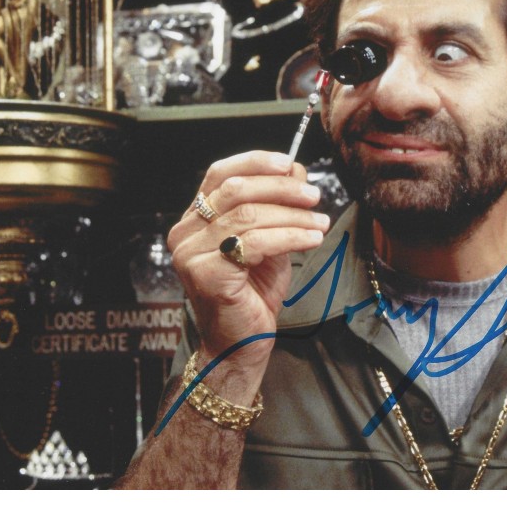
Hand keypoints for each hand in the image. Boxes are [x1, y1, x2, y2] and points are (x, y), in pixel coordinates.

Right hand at [167, 150, 329, 375]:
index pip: (219, 173)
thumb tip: (296, 170)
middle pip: (235, 190)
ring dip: (292, 216)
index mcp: (195, 218)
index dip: (255, 162)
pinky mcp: (206, 274)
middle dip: (281, 188)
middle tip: (314, 196)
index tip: (289, 162)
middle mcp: (186, 232)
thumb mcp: (268, 239)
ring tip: (320, 222)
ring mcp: (191, 253)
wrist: (242, 343)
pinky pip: (255, 243)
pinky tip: (312, 240)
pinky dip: (290, 236)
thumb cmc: (254, 291)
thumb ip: (275, 206)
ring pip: (248, 216)